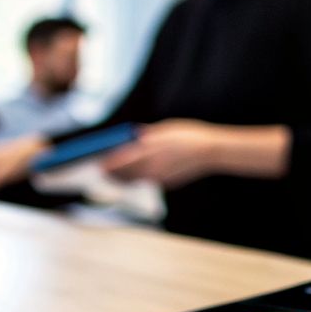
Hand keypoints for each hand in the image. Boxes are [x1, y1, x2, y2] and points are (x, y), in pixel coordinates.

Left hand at [98, 120, 223, 188]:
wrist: (210, 151)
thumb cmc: (188, 135)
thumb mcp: (165, 129)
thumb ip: (147, 135)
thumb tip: (133, 137)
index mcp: (150, 150)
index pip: (123, 160)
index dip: (109, 162)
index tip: (100, 162)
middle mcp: (153, 166)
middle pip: (126, 174)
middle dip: (113, 173)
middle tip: (103, 171)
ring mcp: (161, 177)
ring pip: (135, 180)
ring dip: (123, 179)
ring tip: (114, 176)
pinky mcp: (168, 183)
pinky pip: (148, 181)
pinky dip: (138, 179)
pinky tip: (134, 176)